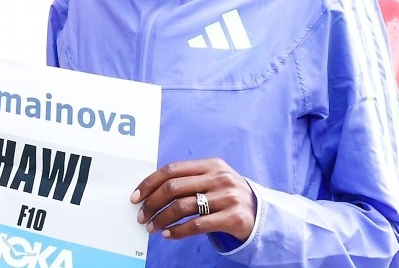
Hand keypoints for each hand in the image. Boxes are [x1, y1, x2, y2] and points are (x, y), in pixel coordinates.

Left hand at [131, 158, 255, 241]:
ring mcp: (228, 197)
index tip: (136, 197)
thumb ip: (188, 179)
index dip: (149, 183)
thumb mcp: (213, 180)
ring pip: (183, 207)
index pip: (171, 169)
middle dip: (152, 203)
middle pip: (174, 187)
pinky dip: (177, 231)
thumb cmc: (228, 196)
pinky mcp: (234, 218)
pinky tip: (168, 234)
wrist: (262, 214)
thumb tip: (150, 190)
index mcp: (211, 164)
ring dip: (161, 219)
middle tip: (142, 216)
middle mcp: (220, 178)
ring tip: (151, 227)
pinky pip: (197, 225)